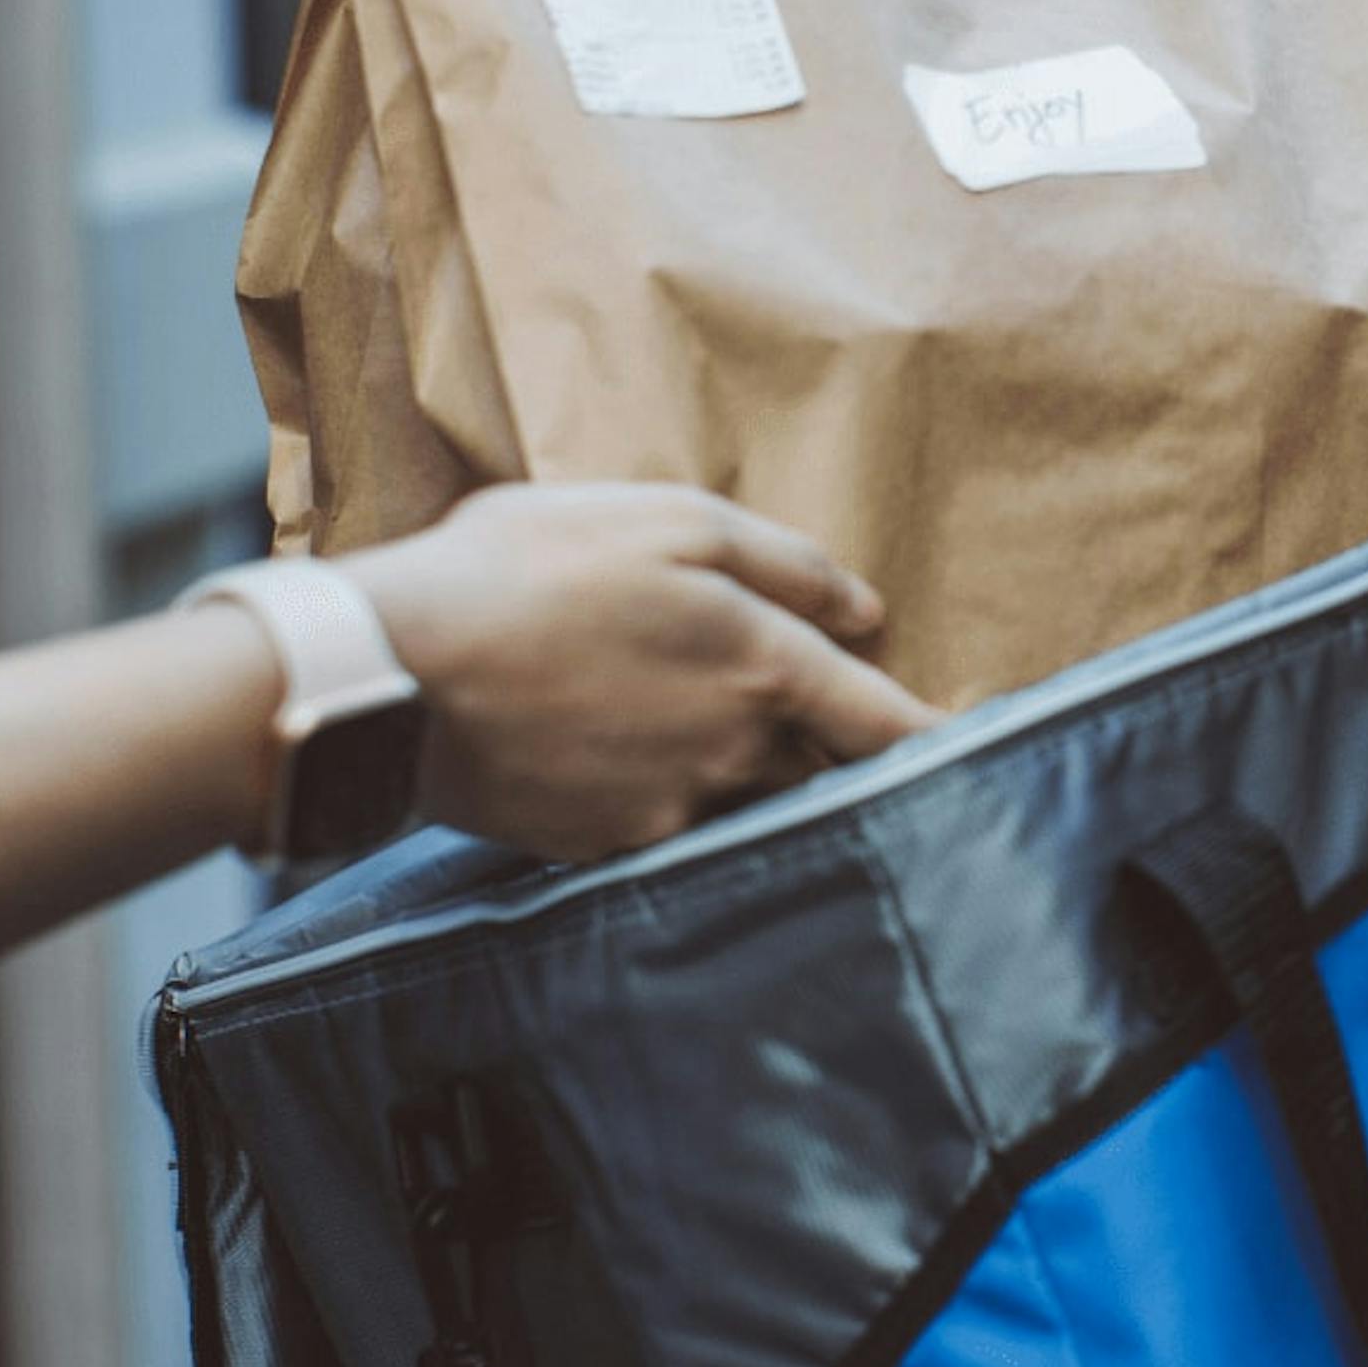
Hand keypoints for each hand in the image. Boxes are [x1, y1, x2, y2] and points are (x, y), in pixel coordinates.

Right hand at [342, 484, 937, 862]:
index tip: (975, 750)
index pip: (887, 724)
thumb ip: (782, 564)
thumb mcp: (663, 520)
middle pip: (826, 772)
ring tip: (722, 740)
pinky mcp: (611, 846)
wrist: (392, 674)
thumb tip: (869, 611)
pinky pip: (681, 829)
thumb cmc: (525, 571)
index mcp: (763, 666)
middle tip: (843, 733)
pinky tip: (636, 762)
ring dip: (764, 779)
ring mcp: (674, 811)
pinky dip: (684, 803)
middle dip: (842, 756)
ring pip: (756, 803)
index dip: (937, 738)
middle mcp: (737, 754)